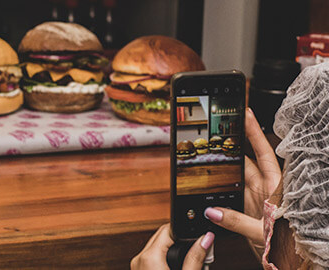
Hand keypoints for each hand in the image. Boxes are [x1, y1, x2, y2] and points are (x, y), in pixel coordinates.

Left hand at [131, 224, 213, 269]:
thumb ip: (196, 258)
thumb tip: (206, 238)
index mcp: (149, 258)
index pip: (168, 229)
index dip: (185, 230)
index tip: (199, 234)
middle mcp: (139, 259)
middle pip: (162, 235)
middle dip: (181, 239)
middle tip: (199, 248)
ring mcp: (137, 265)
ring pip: (157, 246)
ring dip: (173, 248)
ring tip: (189, 261)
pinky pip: (152, 256)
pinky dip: (164, 257)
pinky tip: (178, 266)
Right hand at [205, 108, 281, 254]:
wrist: (289, 263)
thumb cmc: (288, 245)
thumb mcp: (263, 232)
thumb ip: (237, 221)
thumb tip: (212, 212)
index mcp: (275, 187)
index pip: (263, 152)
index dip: (253, 132)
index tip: (245, 114)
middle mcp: (264, 189)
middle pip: (244, 161)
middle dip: (230, 147)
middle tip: (216, 133)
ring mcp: (253, 199)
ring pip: (234, 177)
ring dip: (222, 169)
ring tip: (207, 156)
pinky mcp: (244, 210)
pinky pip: (228, 195)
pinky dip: (217, 191)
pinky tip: (208, 185)